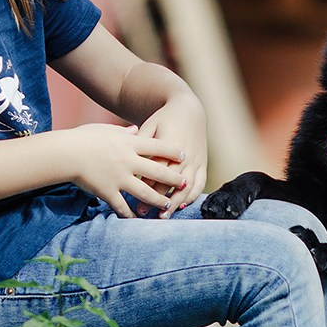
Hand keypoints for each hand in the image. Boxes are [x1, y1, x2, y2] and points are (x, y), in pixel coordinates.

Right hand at [60, 123, 185, 218]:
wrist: (65, 153)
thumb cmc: (82, 138)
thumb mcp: (105, 130)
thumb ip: (124, 132)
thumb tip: (137, 129)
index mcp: (129, 143)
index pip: (158, 146)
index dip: (173, 151)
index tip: (184, 155)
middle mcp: (128, 161)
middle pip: (158, 171)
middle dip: (173, 178)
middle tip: (185, 183)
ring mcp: (119, 177)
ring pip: (145, 192)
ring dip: (158, 200)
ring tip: (167, 205)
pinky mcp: (108, 191)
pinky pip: (122, 206)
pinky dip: (130, 214)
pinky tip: (137, 219)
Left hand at [140, 94, 207, 215]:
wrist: (189, 110)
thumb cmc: (164, 119)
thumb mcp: (149, 126)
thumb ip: (139, 142)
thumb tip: (124, 157)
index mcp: (170, 145)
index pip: (157, 171)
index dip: (146, 186)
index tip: (133, 199)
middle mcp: (185, 155)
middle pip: (171, 182)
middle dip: (158, 199)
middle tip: (143, 212)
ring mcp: (196, 160)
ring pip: (187, 186)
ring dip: (176, 203)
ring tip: (163, 216)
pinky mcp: (203, 164)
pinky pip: (200, 183)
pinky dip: (192, 196)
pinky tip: (182, 206)